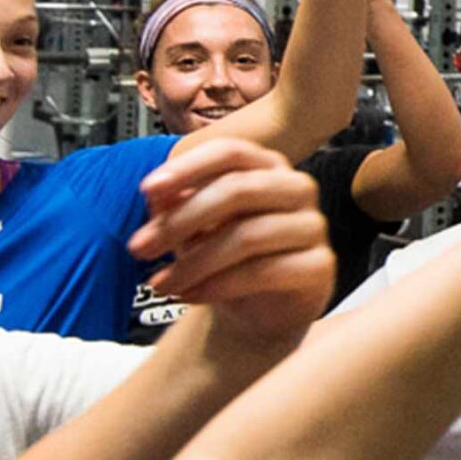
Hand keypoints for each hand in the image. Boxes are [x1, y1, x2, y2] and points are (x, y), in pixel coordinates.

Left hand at [131, 139, 333, 338]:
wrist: (260, 307)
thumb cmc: (227, 257)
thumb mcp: (193, 226)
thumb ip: (176, 204)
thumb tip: (157, 193)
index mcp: (267, 167)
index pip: (231, 152)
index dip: (188, 167)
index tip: (147, 190)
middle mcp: (297, 189)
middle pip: (239, 189)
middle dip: (181, 219)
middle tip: (140, 247)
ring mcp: (313, 227)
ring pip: (248, 235)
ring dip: (193, 262)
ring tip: (160, 283)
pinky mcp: (320, 265)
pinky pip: (264, 272)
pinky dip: (217, 286)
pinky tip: (190, 296)